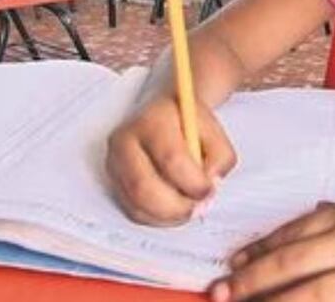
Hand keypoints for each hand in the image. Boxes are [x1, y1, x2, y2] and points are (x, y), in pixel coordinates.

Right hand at [106, 95, 236, 225]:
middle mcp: (126, 141)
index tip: (210, 190)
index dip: (193, 182)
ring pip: (137, 205)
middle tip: (198, 209)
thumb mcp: (214, 131)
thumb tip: (211, 185)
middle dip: (176, 207)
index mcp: (153, 121)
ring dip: (168, 216)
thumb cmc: (188, 125)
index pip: (171, 158)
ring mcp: (115, 162)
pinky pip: (133, 211)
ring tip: (188, 207)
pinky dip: (157, 218)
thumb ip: (221, 158)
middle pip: (143, 187)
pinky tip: (173, 208)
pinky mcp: (114, 181)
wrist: (164, 116)